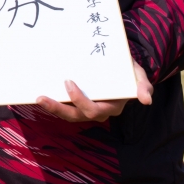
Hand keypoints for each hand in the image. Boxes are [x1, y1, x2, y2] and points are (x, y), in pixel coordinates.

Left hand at [35, 61, 152, 122]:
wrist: (122, 68)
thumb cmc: (128, 71)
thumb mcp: (139, 75)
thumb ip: (143, 85)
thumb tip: (146, 99)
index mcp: (110, 106)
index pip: (92, 110)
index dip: (79, 100)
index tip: (68, 82)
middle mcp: (96, 110)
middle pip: (75, 115)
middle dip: (57, 108)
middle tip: (40, 98)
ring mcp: (85, 106)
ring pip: (67, 113)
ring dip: (51, 107)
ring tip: (37, 98)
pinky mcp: (77, 101)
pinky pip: (64, 105)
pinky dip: (53, 102)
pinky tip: (39, 95)